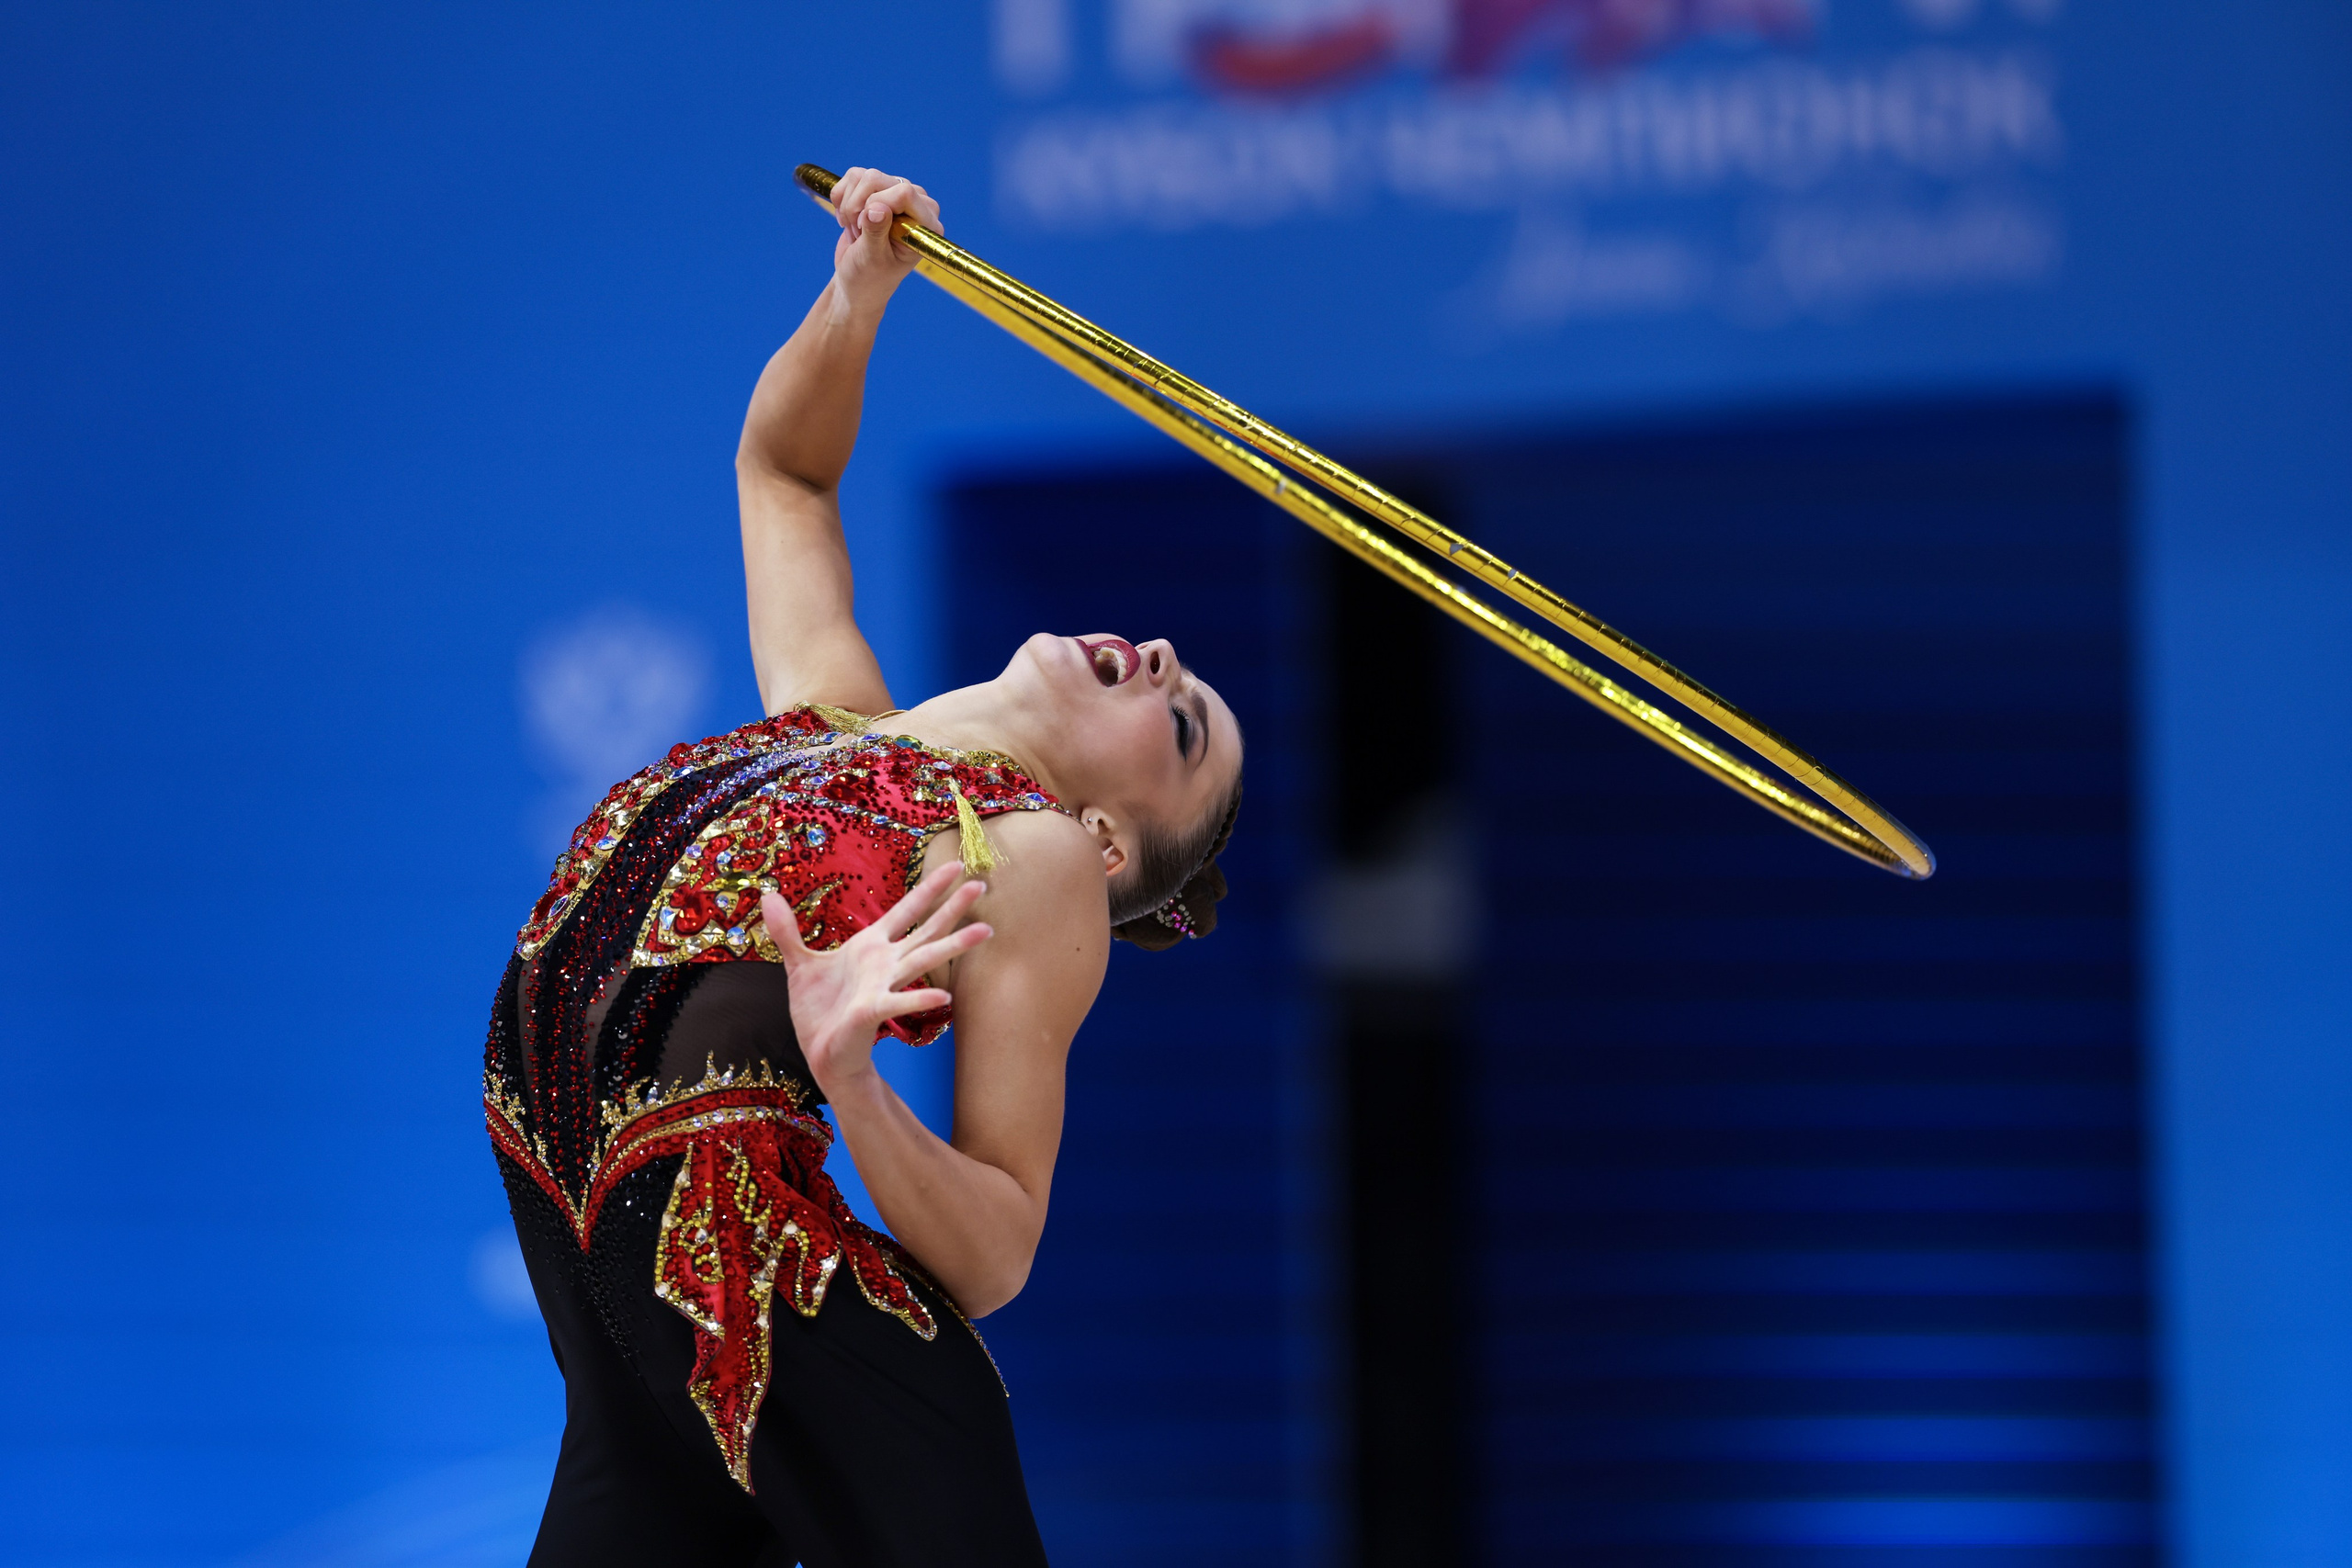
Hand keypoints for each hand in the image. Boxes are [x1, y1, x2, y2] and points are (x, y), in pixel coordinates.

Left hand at [761, 863, 990, 1094]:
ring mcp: (883, 987)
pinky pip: (898, 1003)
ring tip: (985, 930)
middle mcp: (885, 964)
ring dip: (954, 945)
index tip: (953, 865)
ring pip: (924, 959)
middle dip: (952, 907)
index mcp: (871, 947)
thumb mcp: (799, 964)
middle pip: (925, 929)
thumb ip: (788, 931)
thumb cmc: (820, 1010)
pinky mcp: (872, 1012)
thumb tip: (769, 895)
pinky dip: (920, 998)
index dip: (929, 888)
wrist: (821, 1053)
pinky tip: (944, 996)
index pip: (905, 911)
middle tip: (981, 884)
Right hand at [826, 166, 942, 322]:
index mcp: (926, 224)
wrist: (857, 281)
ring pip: (863, 176)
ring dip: (849, 204)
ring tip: (855, 228)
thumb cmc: (870, 277)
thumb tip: (877, 208)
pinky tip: (848, 219)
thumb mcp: (873, 259)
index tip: (865, 227)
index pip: (904, 192)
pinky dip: (842, 197)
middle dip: (858, 205)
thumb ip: (876, 233)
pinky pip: (854, 176)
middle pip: (878, 179)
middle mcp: (917, 205)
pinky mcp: (878, 190)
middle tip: (857, 230)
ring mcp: (897, 194)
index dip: (876, 204)